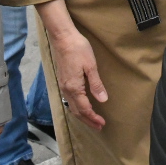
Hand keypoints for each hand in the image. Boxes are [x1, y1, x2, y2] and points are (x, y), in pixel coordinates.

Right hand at [36, 0, 106, 129]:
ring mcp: (63, 85)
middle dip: (88, 120)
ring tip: (91, 119)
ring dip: (82, 115)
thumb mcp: (91, 66)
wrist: (63, 38)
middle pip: (77, 111)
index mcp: (74, 88)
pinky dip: (76, 107)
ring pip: (71, 106)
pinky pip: (69, 99)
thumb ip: (96, 84)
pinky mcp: (62, 80)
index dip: (93, 118)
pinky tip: (81, 105)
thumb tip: (103, 100)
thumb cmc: (78, 49)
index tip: (102, 123)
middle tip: (98, 126)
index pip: (84, 109)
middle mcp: (66, 90)